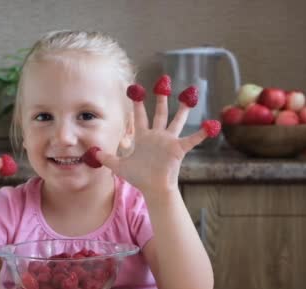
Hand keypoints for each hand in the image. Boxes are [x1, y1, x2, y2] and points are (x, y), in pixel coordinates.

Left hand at [97, 82, 212, 194]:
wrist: (153, 190)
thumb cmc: (139, 178)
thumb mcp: (119, 167)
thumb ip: (107, 158)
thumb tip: (93, 153)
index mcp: (143, 137)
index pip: (139, 116)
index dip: (137, 103)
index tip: (135, 89)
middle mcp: (157, 136)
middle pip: (159, 112)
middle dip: (161, 97)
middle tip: (163, 80)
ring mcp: (169, 141)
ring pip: (177, 120)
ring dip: (183, 108)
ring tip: (190, 94)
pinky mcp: (179, 149)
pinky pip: (192, 139)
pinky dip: (202, 133)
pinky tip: (212, 124)